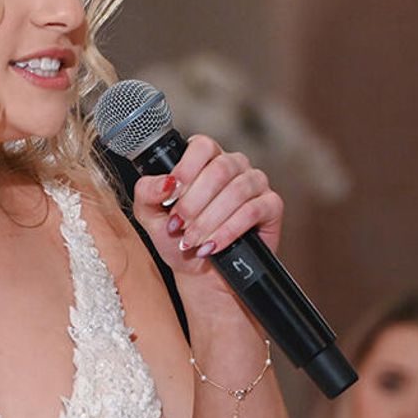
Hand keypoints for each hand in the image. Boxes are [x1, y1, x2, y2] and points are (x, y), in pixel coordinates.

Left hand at [130, 135, 283, 279]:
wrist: (198, 271)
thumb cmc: (176, 237)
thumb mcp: (150, 216)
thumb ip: (147, 193)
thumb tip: (165, 183)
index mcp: (204, 159)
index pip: (201, 146)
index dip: (186, 169)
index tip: (171, 195)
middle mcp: (232, 165)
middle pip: (219, 169)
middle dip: (194, 202)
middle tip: (178, 225)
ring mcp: (254, 183)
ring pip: (237, 190)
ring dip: (209, 220)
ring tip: (192, 240)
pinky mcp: (271, 205)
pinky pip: (252, 211)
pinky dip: (228, 231)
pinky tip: (212, 246)